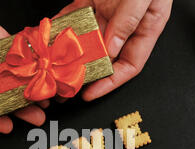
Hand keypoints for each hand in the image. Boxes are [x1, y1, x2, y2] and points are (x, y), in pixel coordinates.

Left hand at [55, 0, 172, 100]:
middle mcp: (125, 25)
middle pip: (104, 56)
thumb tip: (112, 48)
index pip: (129, 65)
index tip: (91, 93)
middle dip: (85, 72)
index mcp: (146, 29)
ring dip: (70, 53)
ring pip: (87, 40)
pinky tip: (49, 35)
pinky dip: (62, 26)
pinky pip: (75, 17)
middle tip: (66, 83)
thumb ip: (129, 21)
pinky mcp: (91, 0)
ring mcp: (107, 13)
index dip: (111, 83)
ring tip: (53, 66)